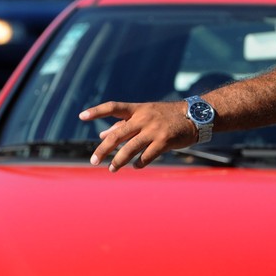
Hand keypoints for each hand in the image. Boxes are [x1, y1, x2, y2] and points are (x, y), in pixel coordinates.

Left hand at [79, 101, 197, 171]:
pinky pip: (147, 155)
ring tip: (112, 169)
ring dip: (119, 160)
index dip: (97, 111)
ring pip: (131, 147)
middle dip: (104, 148)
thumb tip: (101, 135)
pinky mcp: (165, 141)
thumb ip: (123, 124)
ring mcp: (154, 130)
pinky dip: (139, 163)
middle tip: (93, 161)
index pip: (113, 107)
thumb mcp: (145, 115)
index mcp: (137, 109)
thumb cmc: (166, 116)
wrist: (195, 116)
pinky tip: (135, 166)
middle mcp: (144, 118)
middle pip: (118, 134)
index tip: (81, 116)